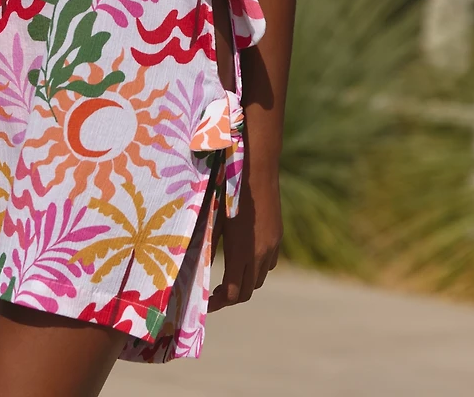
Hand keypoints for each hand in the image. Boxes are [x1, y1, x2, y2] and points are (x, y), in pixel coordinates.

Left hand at [207, 168, 281, 309]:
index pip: (232, 292)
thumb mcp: (215, 218)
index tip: (206, 303)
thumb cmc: (229, 190)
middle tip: (214, 294)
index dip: (218, 302)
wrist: (258, 169)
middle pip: (246, 291)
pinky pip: (269, 263)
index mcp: (241, 252)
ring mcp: (272, 246)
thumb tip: (196, 264)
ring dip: (244, 283)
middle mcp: (260, 254)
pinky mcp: (277, 237)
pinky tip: (245, 258)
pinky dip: (256, 268)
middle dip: (230, 297)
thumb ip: (208, 243)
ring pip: (259, 278)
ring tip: (227, 278)